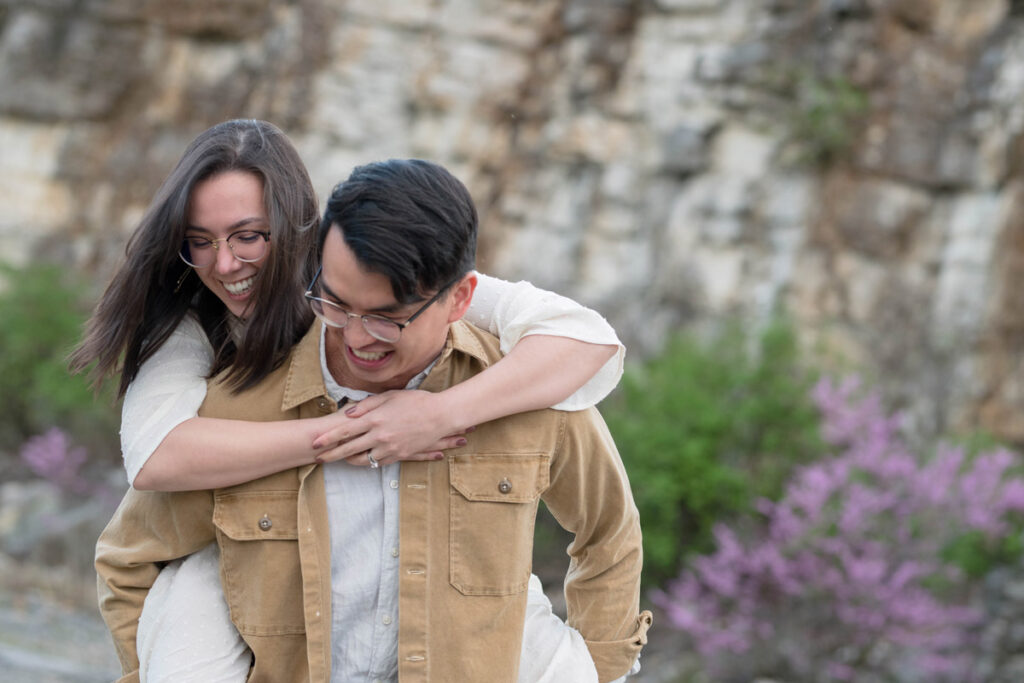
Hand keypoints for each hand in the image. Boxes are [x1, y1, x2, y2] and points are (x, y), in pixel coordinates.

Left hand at [311, 390, 470, 466]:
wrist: (440, 416)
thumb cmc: (416, 401)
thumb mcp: (390, 396)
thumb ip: (367, 405)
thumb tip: (348, 413)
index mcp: (375, 418)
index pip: (345, 430)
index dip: (328, 438)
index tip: (315, 443)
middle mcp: (380, 435)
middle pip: (349, 448)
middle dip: (331, 454)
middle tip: (318, 458)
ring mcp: (390, 447)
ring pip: (363, 459)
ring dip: (348, 460)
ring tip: (340, 459)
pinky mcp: (400, 455)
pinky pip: (379, 462)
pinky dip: (368, 462)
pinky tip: (361, 459)